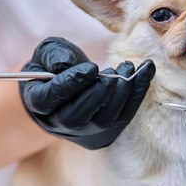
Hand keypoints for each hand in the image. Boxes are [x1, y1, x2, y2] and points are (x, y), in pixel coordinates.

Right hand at [19, 37, 155, 149]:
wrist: (67, 86)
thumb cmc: (55, 66)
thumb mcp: (47, 53)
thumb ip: (54, 55)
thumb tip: (68, 65)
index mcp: (39, 103)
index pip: (53, 97)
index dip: (72, 83)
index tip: (92, 68)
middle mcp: (60, 124)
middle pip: (79, 117)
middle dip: (102, 93)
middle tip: (118, 70)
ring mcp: (84, 132)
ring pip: (105, 120)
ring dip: (123, 92)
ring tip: (128, 66)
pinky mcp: (106, 132)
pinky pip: (124, 116)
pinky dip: (138, 94)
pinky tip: (147, 71)